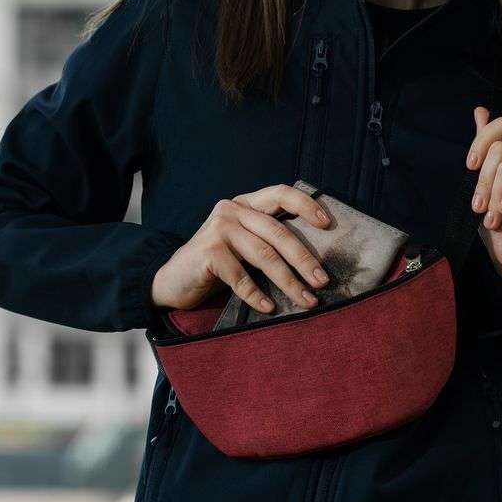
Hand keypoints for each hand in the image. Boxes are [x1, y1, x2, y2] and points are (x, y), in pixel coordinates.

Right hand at [150, 184, 331, 311]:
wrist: (174, 281)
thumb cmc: (218, 265)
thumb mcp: (244, 244)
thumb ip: (269, 239)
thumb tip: (317, 261)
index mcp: (246, 203)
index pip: (281, 193)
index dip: (306, 205)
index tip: (328, 224)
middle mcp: (231, 209)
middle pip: (278, 232)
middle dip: (304, 259)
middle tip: (322, 282)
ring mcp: (218, 229)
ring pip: (264, 255)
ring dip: (288, 281)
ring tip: (306, 301)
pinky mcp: (208, 252)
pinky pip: (241, 277)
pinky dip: (257, 295)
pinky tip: (269, 308)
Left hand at [466, 107, 501, 279]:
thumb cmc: (496, 225)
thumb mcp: (481, 186)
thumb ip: (484, 150)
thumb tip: (480, 110)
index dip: (481, 140)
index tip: (469, 167)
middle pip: (500, 148)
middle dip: (482, 181)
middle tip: (479, 207)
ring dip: (493, 196)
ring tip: (493, 217)